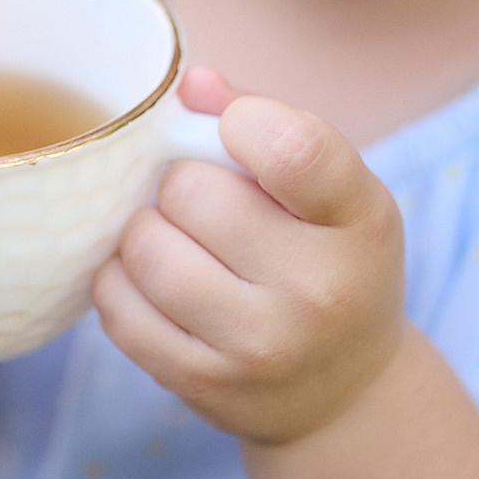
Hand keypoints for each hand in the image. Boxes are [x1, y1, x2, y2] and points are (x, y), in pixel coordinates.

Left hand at [92, 67, 406, 444]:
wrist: (345, 395)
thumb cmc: (330, 265)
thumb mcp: (333, 194)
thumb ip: (269, 123)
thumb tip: (189, 83)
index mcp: (360, 223)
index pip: (295, 149)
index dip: (244, 123)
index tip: (237, 132)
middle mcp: (318, 290)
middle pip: (192, 192)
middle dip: (183, 184)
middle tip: (203, 203)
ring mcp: (259, 346)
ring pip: (145, 247)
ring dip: (145, 231)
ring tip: (177, 239)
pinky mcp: (204, 384)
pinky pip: (118, 306)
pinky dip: (119, 280)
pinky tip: (152, 280)